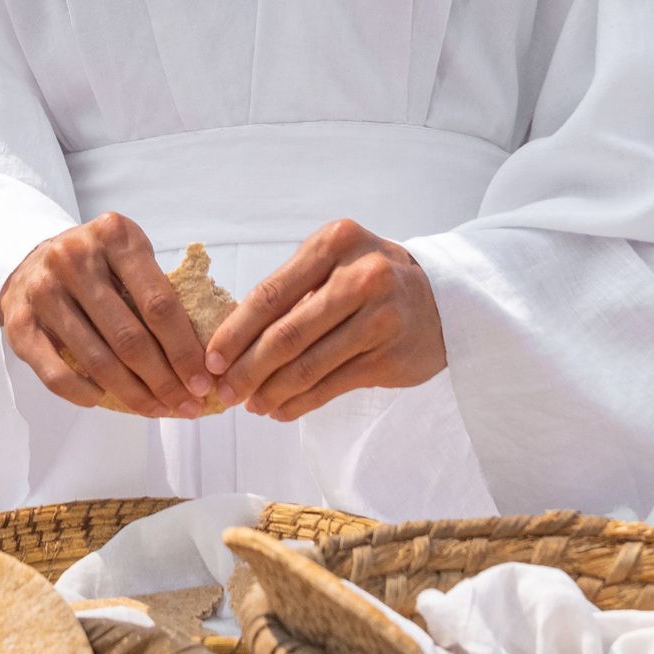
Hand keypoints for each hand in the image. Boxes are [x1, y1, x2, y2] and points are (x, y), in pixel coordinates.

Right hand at [0, 213, 218, 417]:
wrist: (28, 258)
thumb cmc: (95, 265)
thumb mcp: (127, 256)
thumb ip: (158, 291)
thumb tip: (203, 356)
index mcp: (114, 235)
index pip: (159, 304)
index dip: (185, 350)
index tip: (204, 380)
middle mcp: (74, 258)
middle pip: (130, 337)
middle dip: (165, 380)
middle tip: (188, 405)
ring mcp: (43, 290)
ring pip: (98, 360)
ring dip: (133, 394)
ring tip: (157, 410)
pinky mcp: (19, 322)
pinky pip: (57, 373)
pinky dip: (85, 394)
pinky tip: (105, 401)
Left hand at [208, 219, 447, 422]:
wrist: (442, 301)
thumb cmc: (369, 281)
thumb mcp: (334, 264)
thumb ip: (289, 293)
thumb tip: (230, 343)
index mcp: (335, 243)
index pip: (270, 293)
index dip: (235, 331)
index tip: (211, 358)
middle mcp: (361, 276)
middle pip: (286, 333)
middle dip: (247, 369)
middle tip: (223, 392)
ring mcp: (380, 318)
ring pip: (308, 365)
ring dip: (271, 391)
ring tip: (250, 405)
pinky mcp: (390, 356)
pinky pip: (332, 386)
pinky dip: (300, 402)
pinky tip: (280, 410)